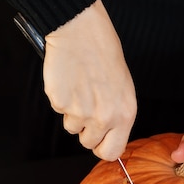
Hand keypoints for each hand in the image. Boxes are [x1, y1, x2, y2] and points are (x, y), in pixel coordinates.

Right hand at [43, 0, 136, 160]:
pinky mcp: (61, 103)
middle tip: (86, 111)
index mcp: (125, 114)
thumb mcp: (122, 88)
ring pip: (72, 128)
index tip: (98, 141)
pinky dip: (61, 99)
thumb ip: (117, 114)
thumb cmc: (104, 54)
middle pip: (88, 143)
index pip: (112, 151)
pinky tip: (69, 80)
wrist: (81, 32)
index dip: (102, 148)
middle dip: (85, 132)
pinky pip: (59, 111)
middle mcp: (105, 117)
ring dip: (73, 113)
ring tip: (79, 89)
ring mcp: (81, 112)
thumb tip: (107, 134)